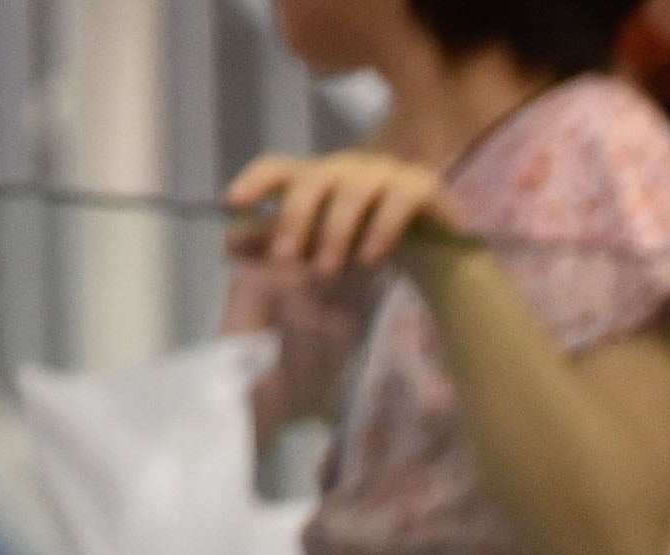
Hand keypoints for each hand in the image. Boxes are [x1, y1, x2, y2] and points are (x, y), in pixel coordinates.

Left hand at [224, 145, 459, 282]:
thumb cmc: (372, 248)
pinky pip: (397, 202)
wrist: (440, 260)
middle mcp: (350, 167)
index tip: (233, 203)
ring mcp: (388, 173)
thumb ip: (279, 241)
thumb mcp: (320, 247)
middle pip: (314, 178)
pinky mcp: (424, 186)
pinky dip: (381, 230)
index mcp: (321, 177)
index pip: (281, 167)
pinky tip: (370, 258)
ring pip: (352, 192)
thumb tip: (229, 241)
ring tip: (326, 272)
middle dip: (295, 218)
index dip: (256, 181)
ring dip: (335, 232)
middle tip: (285, 259)